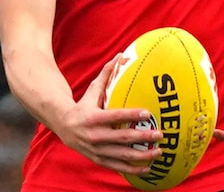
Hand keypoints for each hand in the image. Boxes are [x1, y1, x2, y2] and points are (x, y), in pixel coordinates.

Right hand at [52, 54, 162, 174]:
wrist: (63, 126)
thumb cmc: (82, 105)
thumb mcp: (92, 90)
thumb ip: (106, 74)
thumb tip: (121, 55)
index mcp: (93, 118)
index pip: (115, 116)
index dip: (131, 115)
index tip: (148, 113)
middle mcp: (94, 136)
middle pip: (122, 138)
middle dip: (143, 137)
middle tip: (160, 134)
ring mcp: (96, 150)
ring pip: (122, 155)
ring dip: (142, 156)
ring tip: (159, 152)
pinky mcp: (98, 160)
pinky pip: (118, 166)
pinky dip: (133, 169)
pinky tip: (148, 168)